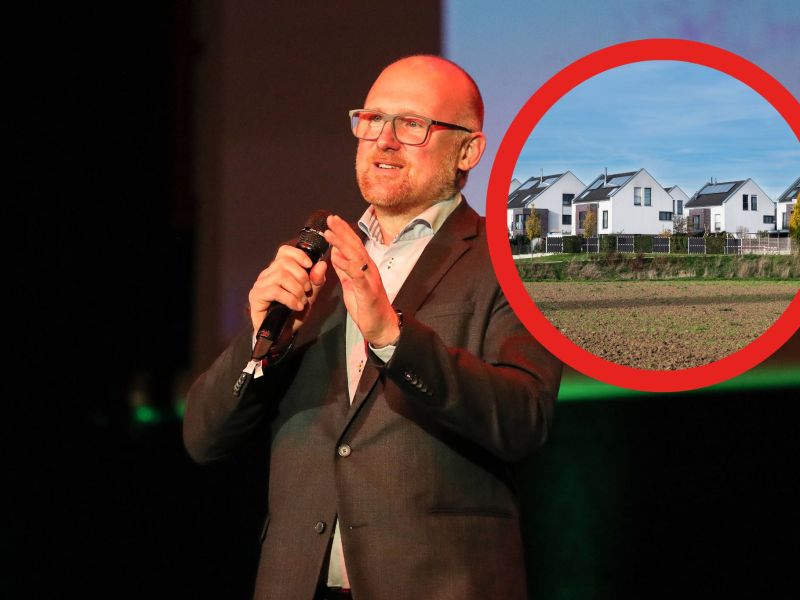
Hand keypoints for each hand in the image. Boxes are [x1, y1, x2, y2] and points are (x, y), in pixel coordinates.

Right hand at [248, 245, 327, 336]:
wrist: (282, 335)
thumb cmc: (293, 314)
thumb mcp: (310, 296)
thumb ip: (316, 281)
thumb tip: (322, 264)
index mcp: (279, 270)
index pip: (284, 251)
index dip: (298, 254)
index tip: (310, 265)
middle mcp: (267, 274)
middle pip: (284, 262)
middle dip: (301, 276)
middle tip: (307, 291)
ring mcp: (260, 284)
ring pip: (280, 275)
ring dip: (296, 289)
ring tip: (302, 301)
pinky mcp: (256, 296)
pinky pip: (274, 290)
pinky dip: (290, 298)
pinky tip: (297, 307)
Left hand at [324, 214, 399, 346]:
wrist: (382, 327)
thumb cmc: (367, 307)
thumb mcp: (351, 285)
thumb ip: (344, 269)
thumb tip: (335, 253)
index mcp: (364, 268)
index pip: (353, 245)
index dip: (343, 232)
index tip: (332, 221)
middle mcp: (369, 270)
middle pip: (355, 246)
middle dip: (342, 231)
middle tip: (330, 219)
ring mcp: (370, 280)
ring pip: (356, 257)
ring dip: (342, 244)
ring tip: (330, 234)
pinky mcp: (368, 292)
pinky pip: (357, 276)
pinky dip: (347, 265)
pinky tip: (337, 258)